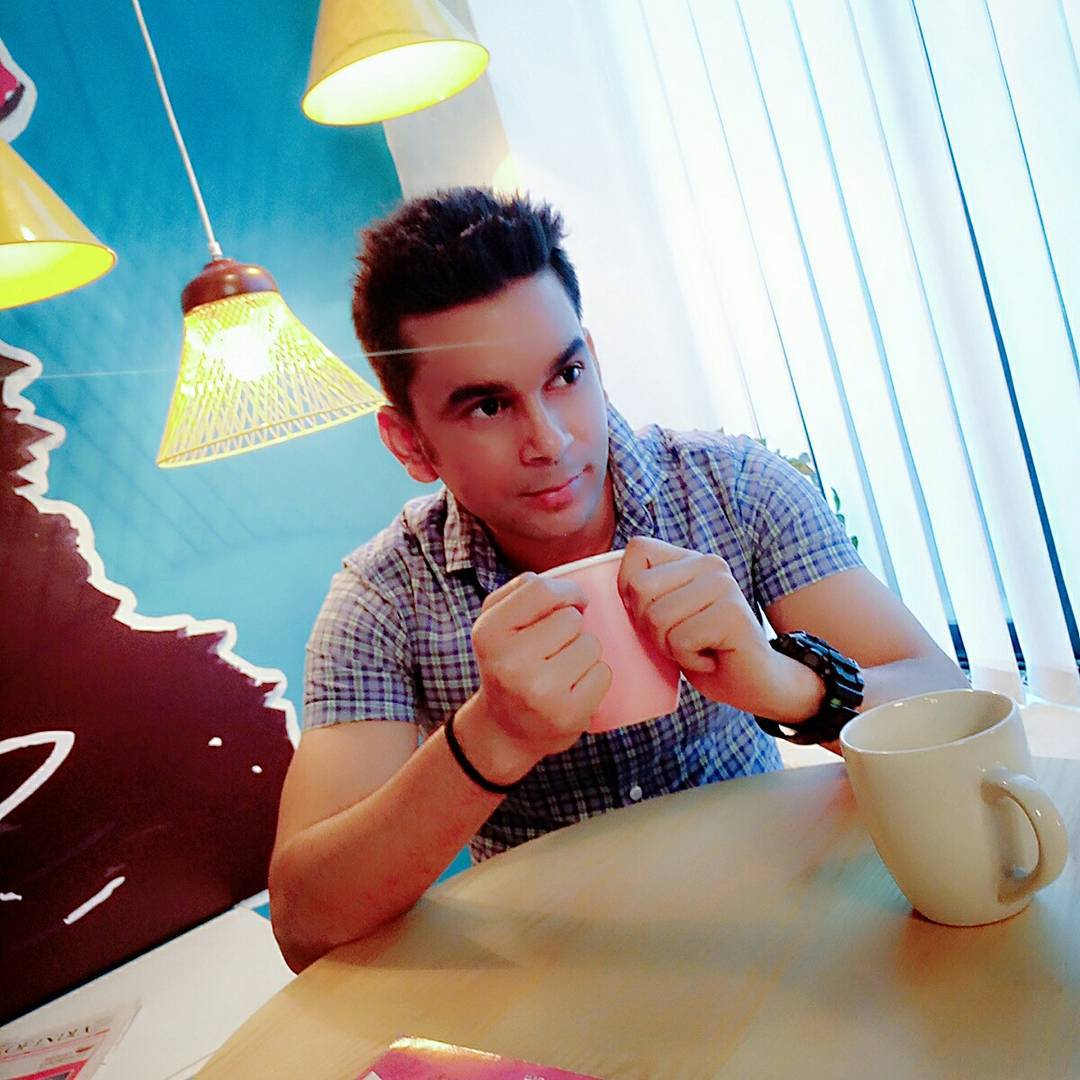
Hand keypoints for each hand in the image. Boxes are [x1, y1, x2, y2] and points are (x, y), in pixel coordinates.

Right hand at [456, 573, 612, 783]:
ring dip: (584, 653)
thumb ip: (522, 592)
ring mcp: (540, 691)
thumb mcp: (497, 624)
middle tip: (554, 649)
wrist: (506, 730)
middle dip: (572, 628)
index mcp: (489, 632)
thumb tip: (566, 587)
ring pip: (591, 644)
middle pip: (571, 618)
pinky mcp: (567, 714)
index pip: (541, 589)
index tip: (574, 602)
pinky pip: (603, 673)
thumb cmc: (509, 665)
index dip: (567, 591)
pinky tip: (573, 688)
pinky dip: (595, 677)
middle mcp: (511, 662)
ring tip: (562, 669)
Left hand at [618, 537, 822, 720]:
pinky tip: (711, 657)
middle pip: (640, 588)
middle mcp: (709, 563)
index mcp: (689, 558)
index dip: (630, 590)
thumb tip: (597, 587)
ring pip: (657, 617)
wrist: (752, 683)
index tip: (655, 615)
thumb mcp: (663, 616)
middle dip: (649, 627)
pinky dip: (688, 659)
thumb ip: (641, 593)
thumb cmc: (701, 650)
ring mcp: (724, 586)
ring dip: (669, 646)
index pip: (636, 549)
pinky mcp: (732, 614)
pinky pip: (680, 640)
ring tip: (697, 647)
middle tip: (681, 637)